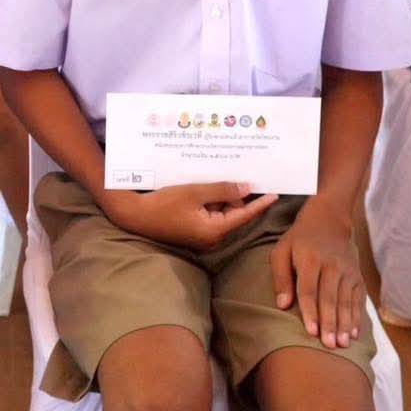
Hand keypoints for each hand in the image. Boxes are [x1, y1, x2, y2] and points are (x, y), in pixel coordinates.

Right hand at [102, 182, 277, 251]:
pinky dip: (211, 201)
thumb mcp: (195, 192)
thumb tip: (246, 188)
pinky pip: (210, 214)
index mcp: (215, 230)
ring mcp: (203, 235)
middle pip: (233, 213)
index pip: (245, 215)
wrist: (135, 216)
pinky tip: (206, 186)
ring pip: (221, 213)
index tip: (275, 193)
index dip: (260, 203)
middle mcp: (212, 237)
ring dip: (221, 196)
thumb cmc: (164, 204)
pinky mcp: (194, 231)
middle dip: (236, 195)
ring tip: (218, 177)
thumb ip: (222, 190)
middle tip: (239, 173)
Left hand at [270, 202, 363, 348]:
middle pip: (330, 298)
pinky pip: (358, 300)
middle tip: (329, 345)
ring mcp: (347, 271)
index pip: (309, 289)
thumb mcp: (282, 250)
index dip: (310, 312)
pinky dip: (357, 317)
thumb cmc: (299, 239)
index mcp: (310, 258)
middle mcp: (331, 265)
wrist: (329, 220)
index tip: (311, 332)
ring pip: (346, 301)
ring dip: (345, 324)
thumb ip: (281, 277)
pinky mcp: (357, 276)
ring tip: (342, 344)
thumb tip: (282, 305)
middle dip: (330, 323)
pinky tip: (354, 334)